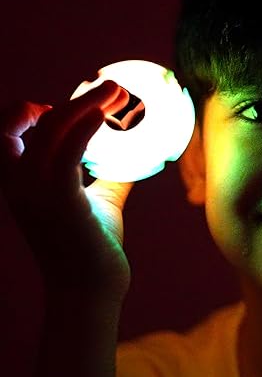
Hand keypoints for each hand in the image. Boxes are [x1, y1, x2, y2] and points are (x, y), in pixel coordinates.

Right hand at [0, 81, 134, 302]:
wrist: (92, 289)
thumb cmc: (94, 246)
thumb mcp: (100, 201)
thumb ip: (109, 176)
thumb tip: (134, 157)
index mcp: (22, 183)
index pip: (7, 134)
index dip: (27, 113)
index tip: (66, 105)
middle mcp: (19, 184)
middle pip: (23, 123)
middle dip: (67, 100)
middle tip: (112, 87)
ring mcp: (35, 193)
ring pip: (49, 131)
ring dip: (83, 104)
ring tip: (118, 92)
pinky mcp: (60, 201)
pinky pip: (65, 154)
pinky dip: (82, 128)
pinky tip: (105, 114)